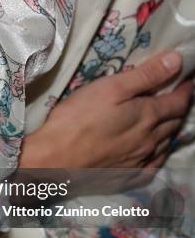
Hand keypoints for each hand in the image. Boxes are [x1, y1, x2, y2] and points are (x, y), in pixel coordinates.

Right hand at [20, 52, 192, 167]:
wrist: (55, 158)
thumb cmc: (77, 118)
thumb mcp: (110, 88)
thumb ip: (145, 76)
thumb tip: (176, 61)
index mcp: (148, 116)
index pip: (178, 101)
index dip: (185, 89)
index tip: (188, 79)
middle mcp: (150, 140)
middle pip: (173, 123)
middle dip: (178, 108)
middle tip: (178, 97)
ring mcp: (138, 160)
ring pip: (165, 144)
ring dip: (170, 130)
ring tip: (168, 121)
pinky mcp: (126, 175)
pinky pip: (152, 166)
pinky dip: (158, 155)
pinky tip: (155, 152)